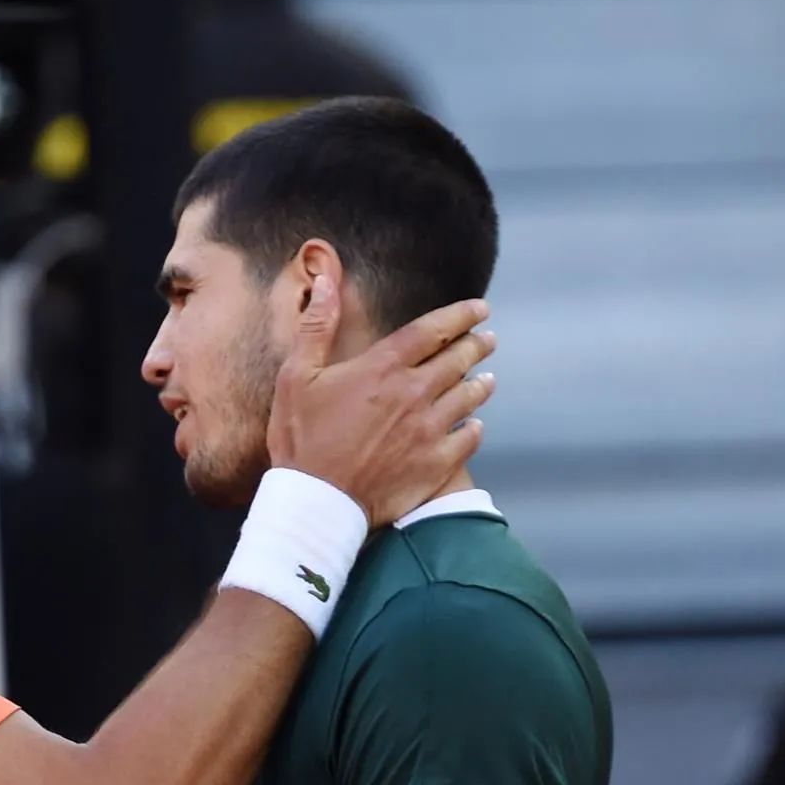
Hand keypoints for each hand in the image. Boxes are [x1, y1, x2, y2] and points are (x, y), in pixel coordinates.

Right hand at [267, 276, 494, 527]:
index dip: (461, 315)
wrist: (316, 503)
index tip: (480, 309)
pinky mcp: (436, 464)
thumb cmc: (301, 439)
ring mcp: (429, 430)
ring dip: (481, 385)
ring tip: (487, 380)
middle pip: (458, 360)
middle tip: (488, 340)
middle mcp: (414, 393)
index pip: (433, 330)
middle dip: (476, 346)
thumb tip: (324, 281)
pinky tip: (475, 426)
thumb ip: (316, 326)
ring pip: (469, 398)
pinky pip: (469, 439)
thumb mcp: (296, 376)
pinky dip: (474, 428)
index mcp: (383, 368)